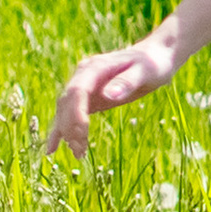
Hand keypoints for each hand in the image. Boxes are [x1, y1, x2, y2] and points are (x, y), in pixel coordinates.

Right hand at [45, 29, 178, 159]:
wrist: (155, 57)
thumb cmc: (153, 64)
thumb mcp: (146, 71)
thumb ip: (127, 82)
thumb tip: (109, 95)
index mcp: (95, 67)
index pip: (78, 91)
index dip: (77, 113)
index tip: (83, 133)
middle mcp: (83, 75)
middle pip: (67, 103)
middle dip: (70, 127)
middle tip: (80, 151)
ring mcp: (84, 86)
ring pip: (65, 110)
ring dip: (67, 132)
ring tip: (78, 154)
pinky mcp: (89, 97)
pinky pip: (71, 114)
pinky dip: (64, 130)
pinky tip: (54, 147)